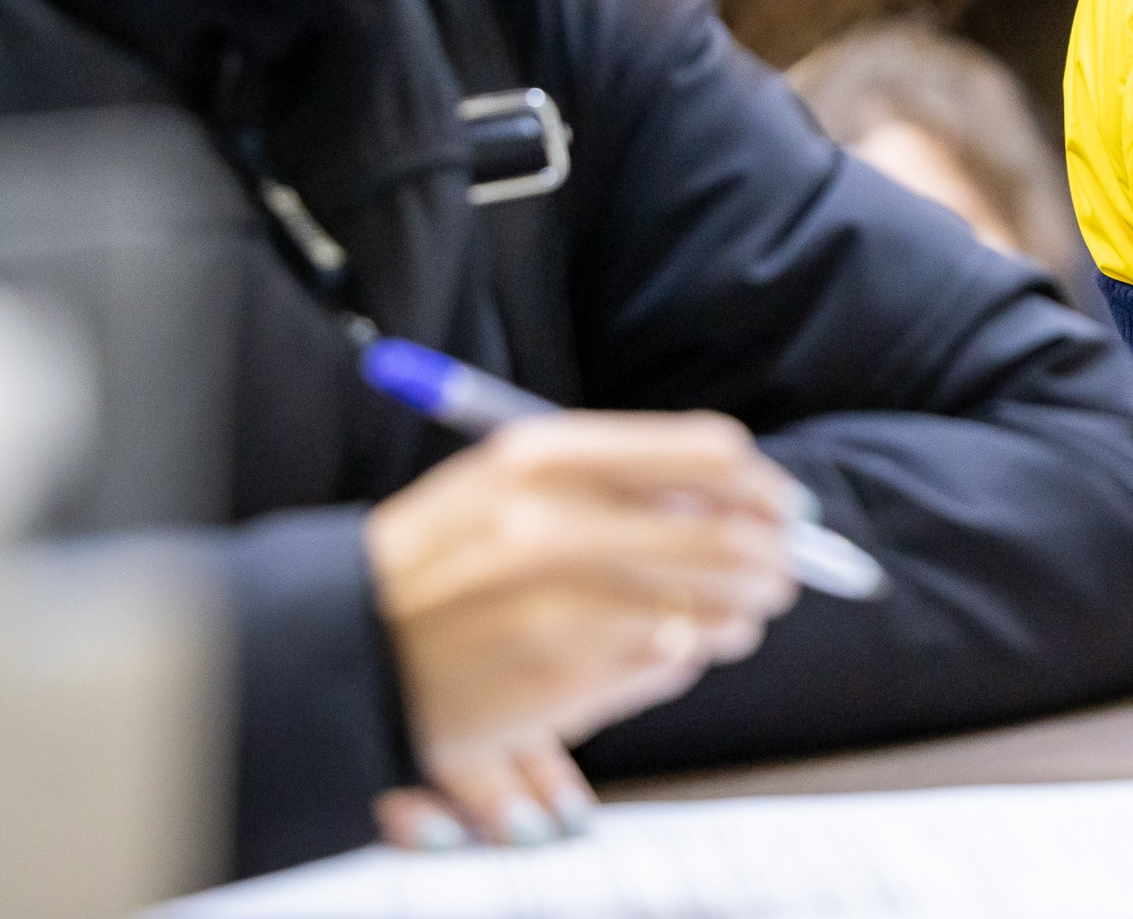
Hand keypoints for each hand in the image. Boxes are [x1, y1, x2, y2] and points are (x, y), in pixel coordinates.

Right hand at [362, 410, 802, 844]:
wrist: (349, 648)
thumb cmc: (441, 560)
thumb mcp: (509, 482)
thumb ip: (616, 476)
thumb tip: (734, 495)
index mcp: (548, 457)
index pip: (710, 455)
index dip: (762, 485)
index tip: (782, 507)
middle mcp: (561, 525)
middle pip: (730, 539)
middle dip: (775, 562)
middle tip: (783, 574)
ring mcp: (567, 606)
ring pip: (713, 611)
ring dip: (739, 615)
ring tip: (732, 617)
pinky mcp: (568, 677)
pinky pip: (672, 664)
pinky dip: (686, 658)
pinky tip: (663, 650)